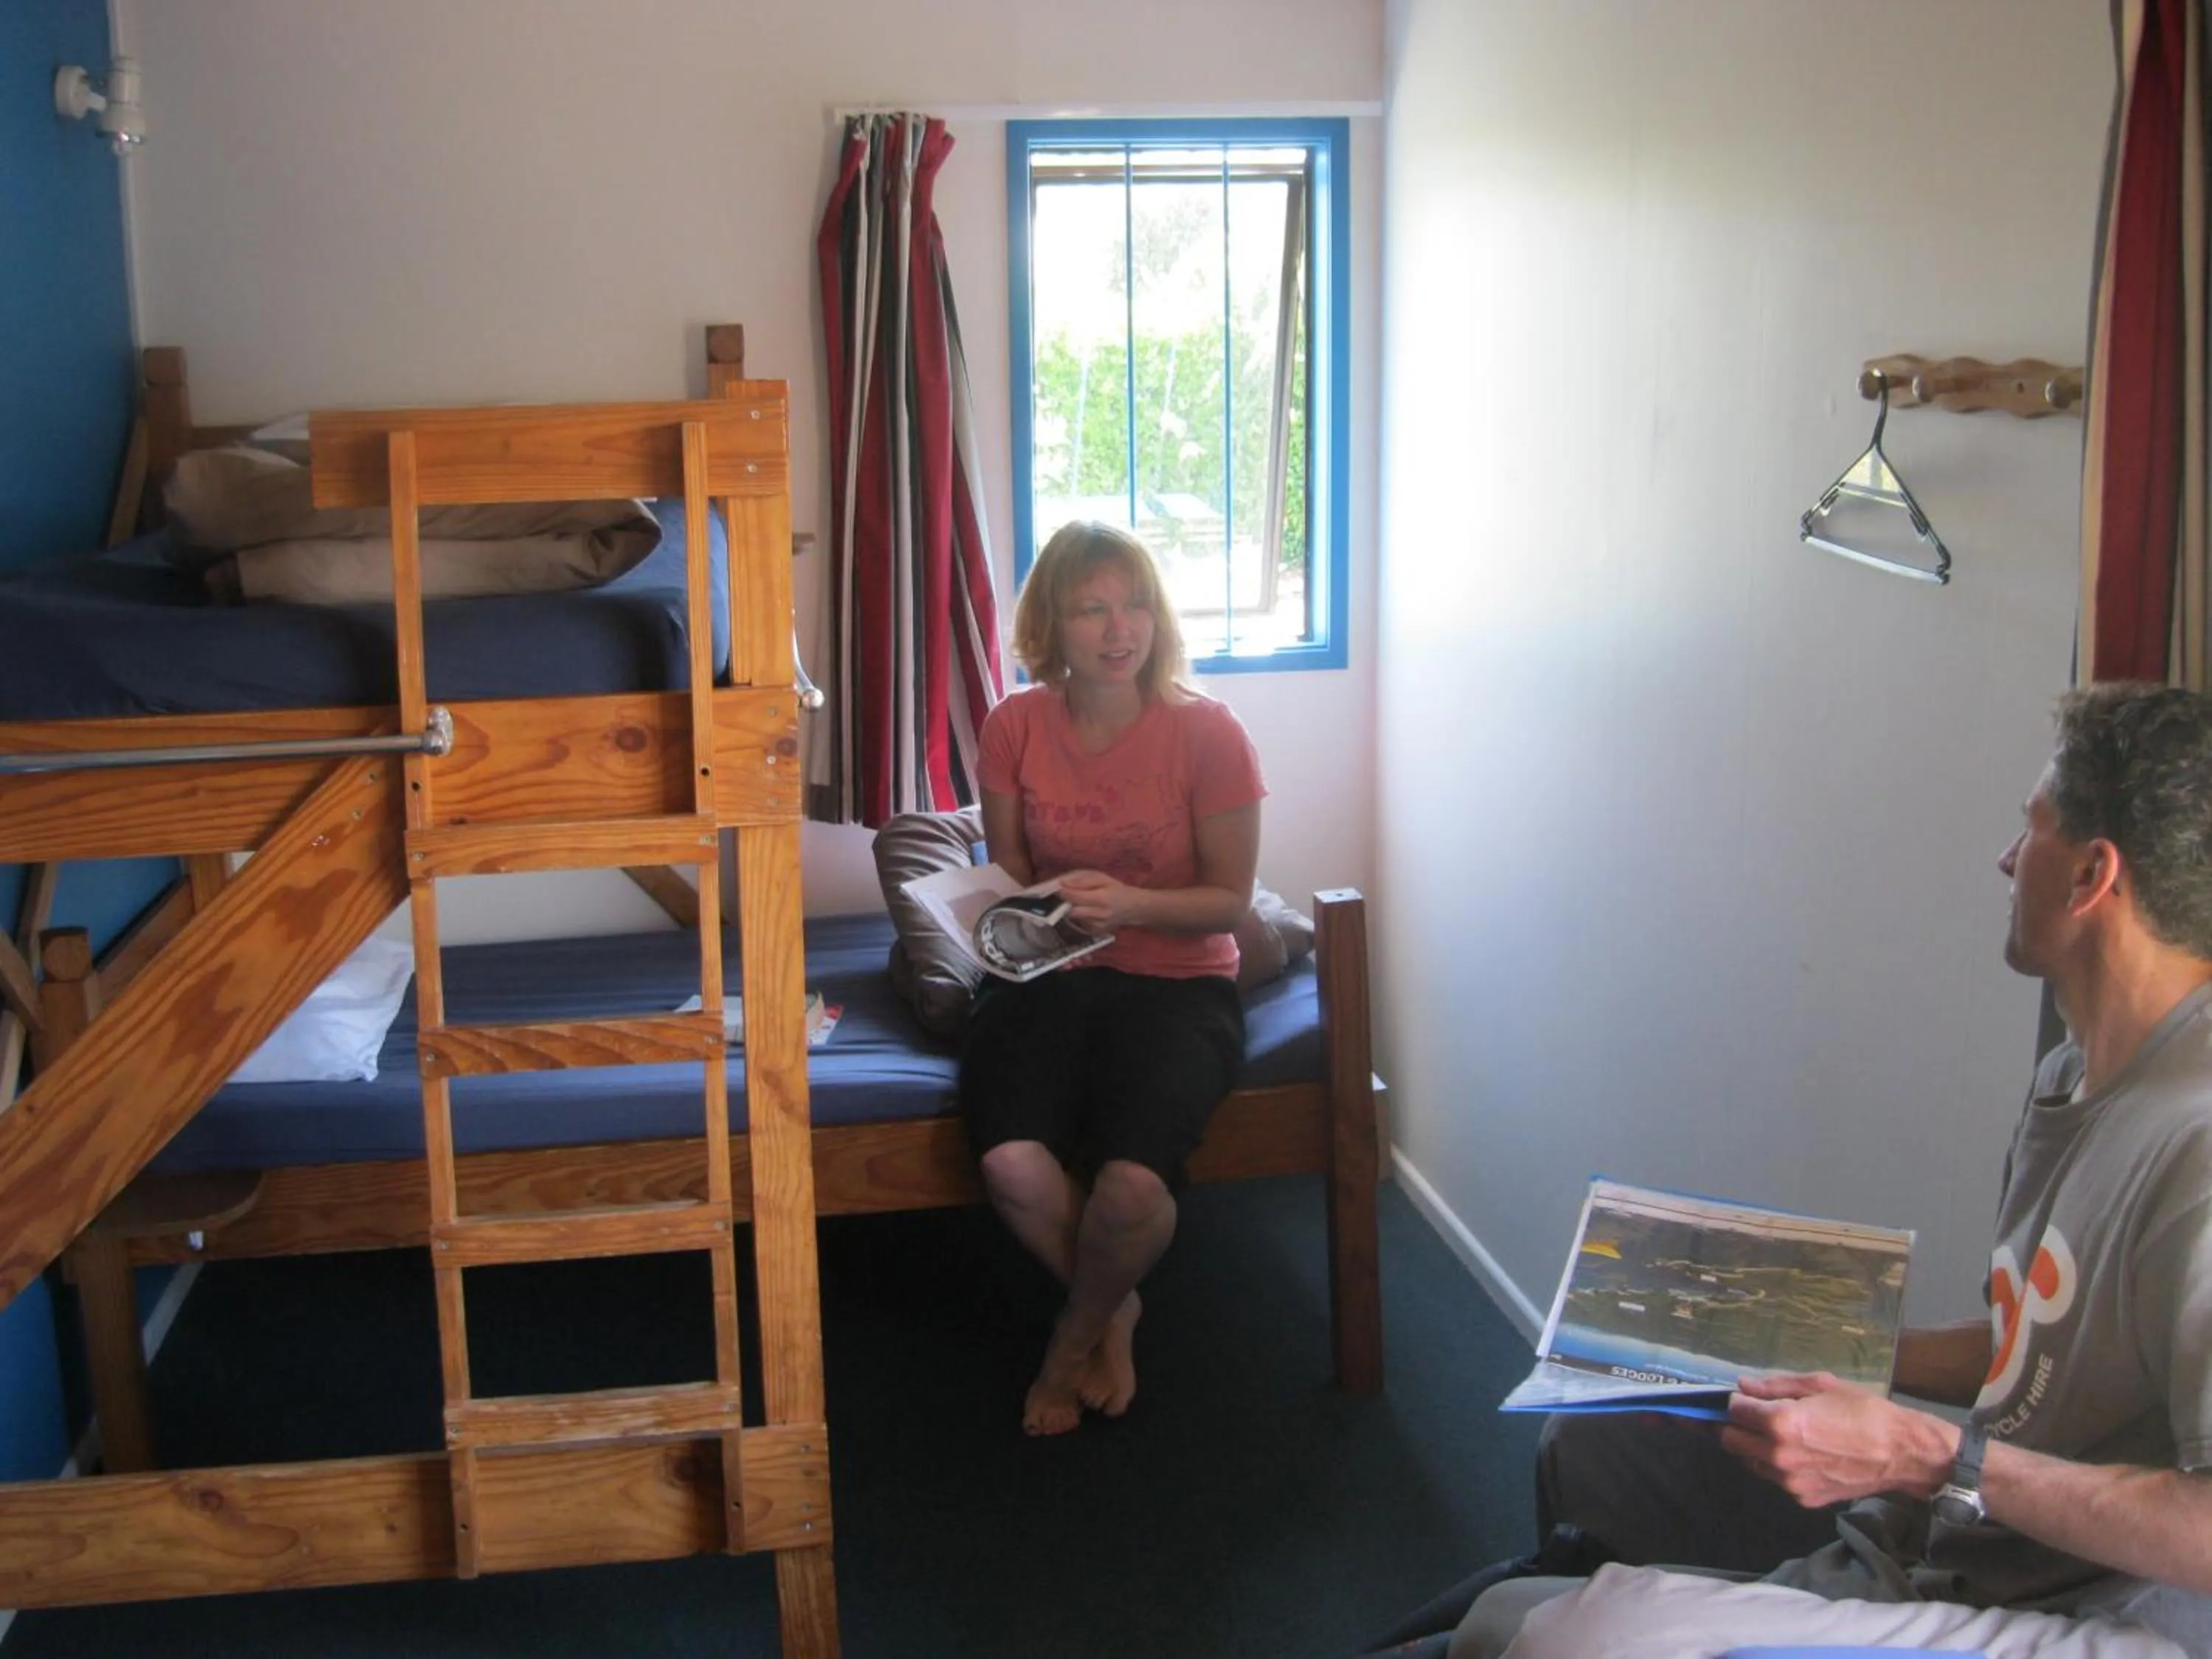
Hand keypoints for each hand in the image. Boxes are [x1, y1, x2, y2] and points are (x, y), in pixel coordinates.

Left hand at [1053, 869, 1142, 931]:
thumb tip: (1062, 883)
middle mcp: (1100, 915)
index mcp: (1102, 899)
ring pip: (1074, 918)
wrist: (1133, 908)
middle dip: (1064, 903)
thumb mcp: (1102, 878)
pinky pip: (1080, 924)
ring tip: (1076, 902)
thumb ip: (1082, 880)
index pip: (1076, 897)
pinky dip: (1078, 917)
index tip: (1057, 888)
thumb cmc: (1116, 889)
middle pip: (1072, 911)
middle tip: (1062, 896)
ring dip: (1071, 910)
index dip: (1064, 892)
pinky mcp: (1096, 933)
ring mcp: (1098, 926)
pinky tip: (1085, 911)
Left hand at [1720, 1371, 1955, 1508]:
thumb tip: (1743, 1387)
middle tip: (1745, 1415)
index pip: (1733, 1411)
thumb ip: (1776, 1386)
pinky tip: (1798, 1453)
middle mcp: (1778, 1456)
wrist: (1902, 1454)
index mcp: (1780, 1423)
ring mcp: (1789, 1482)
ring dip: (1751, 1446)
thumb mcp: (1820, 1385)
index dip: (1733, 1401)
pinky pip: (1775, 1479)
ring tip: (1774, 1433)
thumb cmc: (1864, 1411)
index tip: (1739, 1397)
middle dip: (1731, 1426)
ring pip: (1750, 1462)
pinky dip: (1775, 1465)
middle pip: (1730, 1441)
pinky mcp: (1803, 1498)